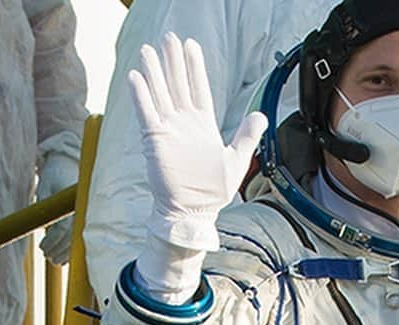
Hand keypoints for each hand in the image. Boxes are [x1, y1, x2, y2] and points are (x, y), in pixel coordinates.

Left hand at [37, 152, 78, 265]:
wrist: (68, 164)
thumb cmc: (54, 174)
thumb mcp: (46, 187)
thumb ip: (45, 207)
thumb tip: (46, 231)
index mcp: (76, 201)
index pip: (65, 228)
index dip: (53, 241)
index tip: (43, 247)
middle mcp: (85, 209)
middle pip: (72, 237)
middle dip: (59, 250)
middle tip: (47, 257)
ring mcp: (88, 214)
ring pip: (78, 240)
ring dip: (65, 252)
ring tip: (53, 259)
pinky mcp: (87, 218)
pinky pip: (81, 237)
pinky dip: (72, 249)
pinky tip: (64, 258)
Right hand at [128, 33, 266, 250]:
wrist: (193, 211)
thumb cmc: (213, 192)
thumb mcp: (237, 161)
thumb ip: (247, 136)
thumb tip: (261, 115)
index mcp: (203, 125)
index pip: (198, 89)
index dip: (194, 68)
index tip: (191, 45)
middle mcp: (184, 124)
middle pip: (177, 85)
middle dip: (173, 61)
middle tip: (169, 37)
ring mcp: (168, 130)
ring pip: (160, 94)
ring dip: (155, 72)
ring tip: (149, 50)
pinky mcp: (155, 140)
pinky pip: (146, 113)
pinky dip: (141, 96)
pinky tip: (137, 77)